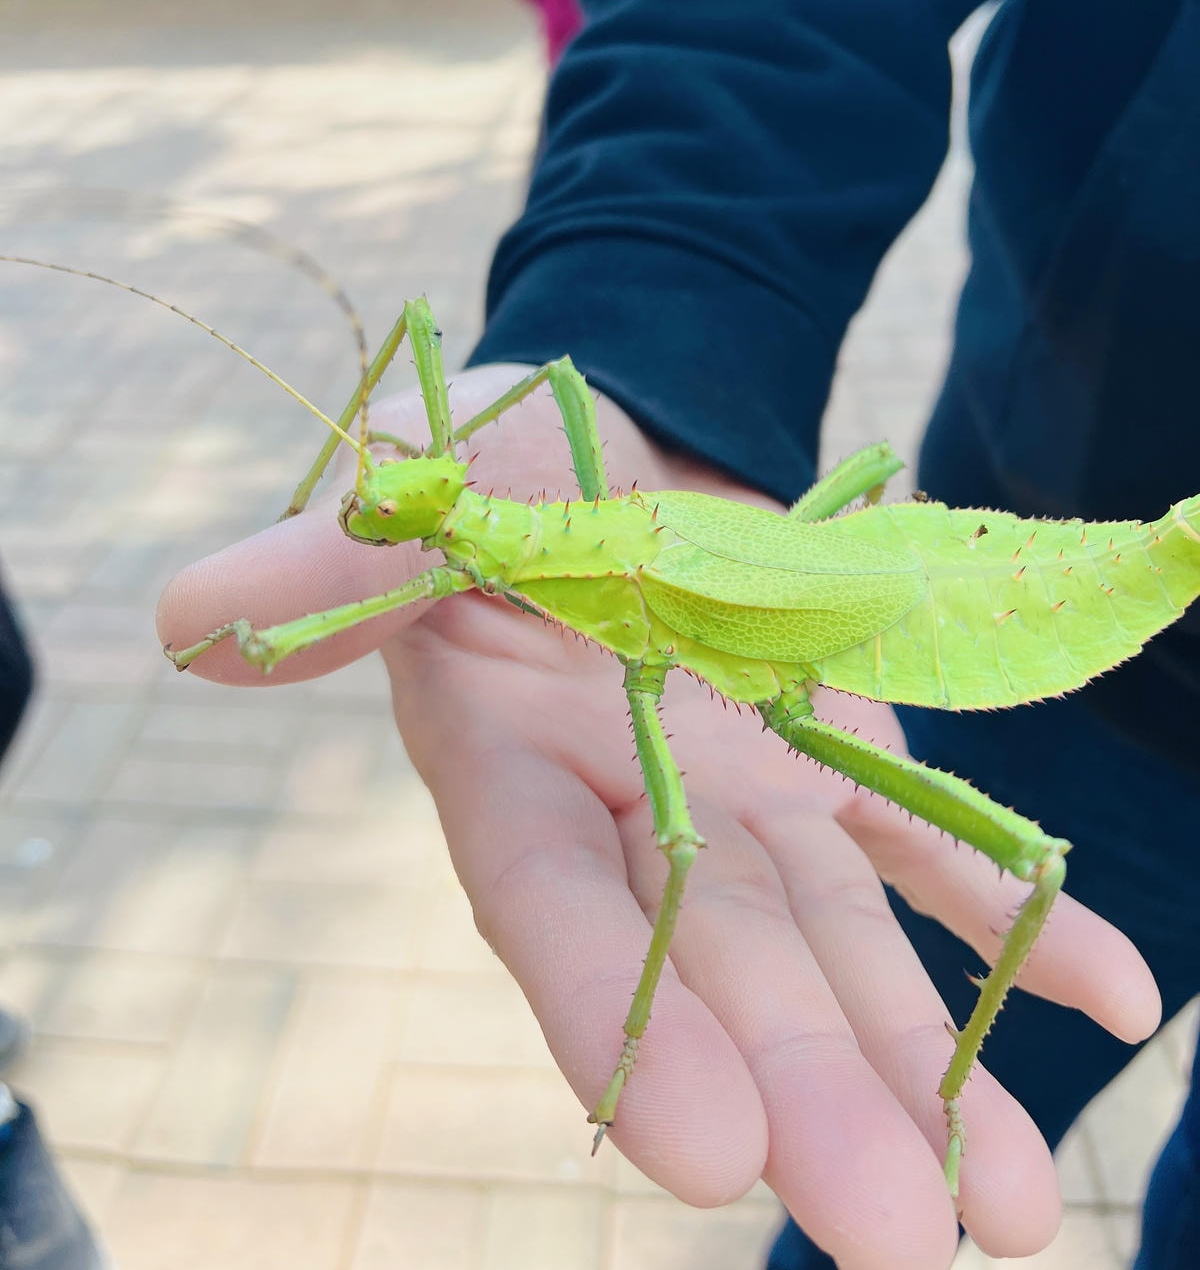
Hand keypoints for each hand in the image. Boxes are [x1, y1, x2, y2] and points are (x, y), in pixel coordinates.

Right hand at [157, 366, 1160, 1269]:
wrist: (612, 453)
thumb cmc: (495, 483)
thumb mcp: (412, 511)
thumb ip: (322, 570)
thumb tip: (184, 619)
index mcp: (517, 771)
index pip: (559, 910)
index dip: (617, 1015)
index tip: (699, 1150)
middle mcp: (639, 814)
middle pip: (721, 968)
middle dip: (803, 1097)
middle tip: (893, 1242)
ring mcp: (750, 794)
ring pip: (838, 946)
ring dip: (929, 1067)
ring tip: (1018, 1212)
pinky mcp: (838, 753)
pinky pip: (936, 841)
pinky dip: (1018, 913)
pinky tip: (1118, 997)